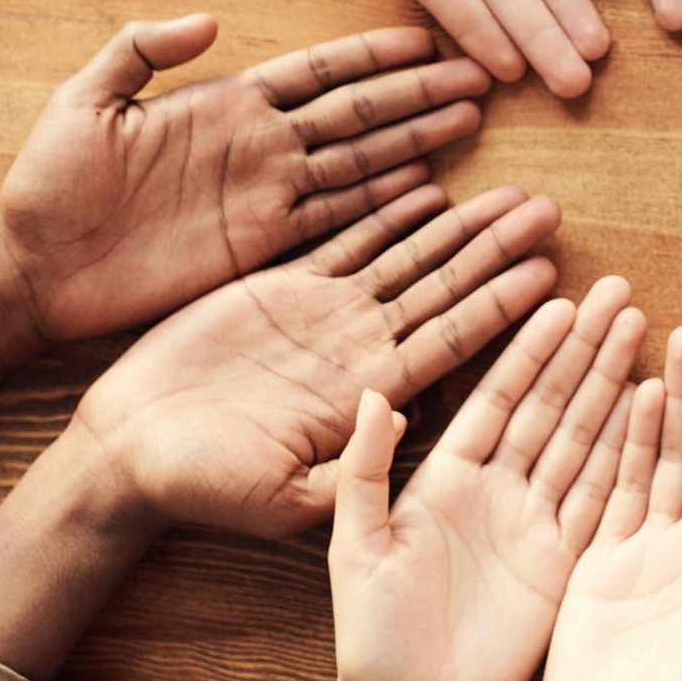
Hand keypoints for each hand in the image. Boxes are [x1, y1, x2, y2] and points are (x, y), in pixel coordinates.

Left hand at [0, 18, 487, 344]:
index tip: (427, 39)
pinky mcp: (259, 247)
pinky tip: (425, 189)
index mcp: (225, 103)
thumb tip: (208, 20)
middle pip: (356, 113)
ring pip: (358, 162)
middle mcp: (259, 146)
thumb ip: (140, 52)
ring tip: (468, 121)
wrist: (34, 269)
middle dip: (417, 94)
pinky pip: (332, 220)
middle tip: (479, 77)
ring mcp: (264, 197)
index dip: (371, 55)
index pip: (316, 71)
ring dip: (414, 141)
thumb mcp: (83, 102)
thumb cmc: (48, 184)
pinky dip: (380, 206)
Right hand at [67, 185, 561, 536]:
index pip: (453, 340)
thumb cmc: (204, 488)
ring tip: (512, 192)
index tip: (552, 274)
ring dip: (459, 224)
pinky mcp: (283, 288)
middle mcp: (359, 348)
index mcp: (369, 393)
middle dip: (498, 250)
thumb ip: (353, 469)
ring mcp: (326, 315)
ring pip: (408, 256)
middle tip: (552, 211)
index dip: (502, 306)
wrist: (129, 452)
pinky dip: (384, 210)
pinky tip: (426, 182)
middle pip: (446, 287)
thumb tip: (409, 422)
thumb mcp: (287, 498)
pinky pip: (345, 237)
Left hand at [293, 280, 647, 680]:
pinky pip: (601, 498)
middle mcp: (495, 491)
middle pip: (550, 405)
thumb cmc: (370, 632)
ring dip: (614, 388)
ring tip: (645, 333)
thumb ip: (366, 468)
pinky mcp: (562, 563)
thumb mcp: (355, 544)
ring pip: (582, 440)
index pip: (498, 397)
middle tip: (621, 295)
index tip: (562, 301)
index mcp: (445, 478)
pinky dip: (628, 455)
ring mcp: (533, 524)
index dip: (529, 350)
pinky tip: (653, 412)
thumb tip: (376, 392)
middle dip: (585, 350)